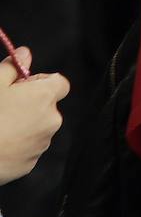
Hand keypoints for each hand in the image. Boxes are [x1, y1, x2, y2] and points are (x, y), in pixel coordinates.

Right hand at [0, 48, 70, 183]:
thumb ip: (12, 67)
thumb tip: (25, 53)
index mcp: (44, 97)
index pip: (59, 83)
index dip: (41, 82)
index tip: (21, 86)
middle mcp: (51, 120)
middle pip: (47, 106)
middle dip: (30, 104)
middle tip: (4, 106)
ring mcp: (42, 144)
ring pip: (38, 127)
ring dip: (24, 124)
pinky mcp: (31, 163)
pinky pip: (28, 147)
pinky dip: (18, 144)